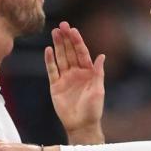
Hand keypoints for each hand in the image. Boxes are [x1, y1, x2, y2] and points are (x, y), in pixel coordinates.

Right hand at [46, 22, 105, 142]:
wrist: (81, 125)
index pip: (82, 52)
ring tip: (54, 32)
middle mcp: (76, 72)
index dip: (77, 41)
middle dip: (66, 39)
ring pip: (61, 58)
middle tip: (62, 25)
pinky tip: (48, 50)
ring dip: (58, 45)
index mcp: (88, 72)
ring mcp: (65, 78)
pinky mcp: (56, 86)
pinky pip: (52, 70)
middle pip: (70, 52)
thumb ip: (98, 73)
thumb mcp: (98, 90)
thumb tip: (101, 56)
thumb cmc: (93, 109)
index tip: (73, 30)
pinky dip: (50, 61)